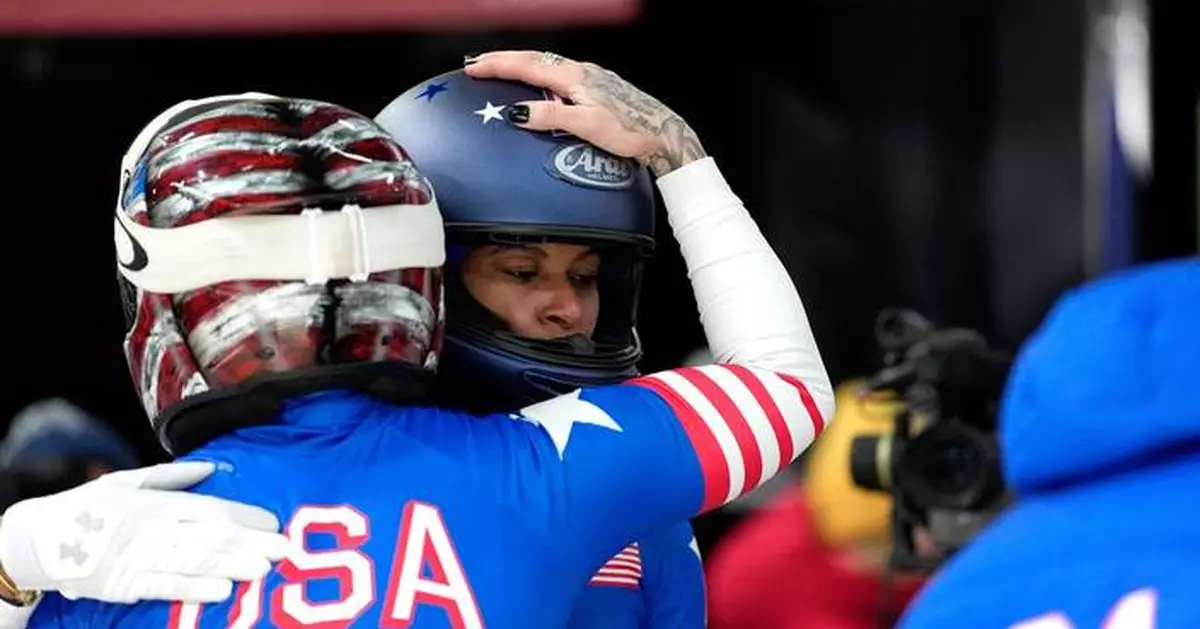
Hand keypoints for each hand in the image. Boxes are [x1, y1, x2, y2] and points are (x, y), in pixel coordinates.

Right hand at [0, 462, 288, 602]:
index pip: (210, 508)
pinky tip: (221, 590)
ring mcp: (140, 558)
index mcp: (157, 502)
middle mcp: (154, 528)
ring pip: (194, 562)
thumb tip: (211, 467)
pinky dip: (193, 589)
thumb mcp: (129, 481)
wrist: (40, 538)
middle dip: (249, 543)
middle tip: (284, 549)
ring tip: (263, 569)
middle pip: (210, 536)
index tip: (273, 522)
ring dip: (232, 565)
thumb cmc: (90, 507)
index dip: (244, 516)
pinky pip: (165, 587)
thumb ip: (174, 476)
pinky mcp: (126, 585)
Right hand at [464, 50, 705, 176]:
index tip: (473, 67)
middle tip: (477, 63)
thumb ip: (552, 117)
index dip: (497, 66)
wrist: (663, 132)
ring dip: (520, 64)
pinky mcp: (597, 86)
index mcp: (574, 77)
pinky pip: (558, 72)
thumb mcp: (587, 126)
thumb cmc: (630, 130)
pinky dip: (538, 72)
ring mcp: (590, 76)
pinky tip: (537, 82)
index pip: (527, 66)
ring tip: (499, 69)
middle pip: (534, 59)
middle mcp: (581, 71)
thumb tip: (518, 112)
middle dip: (503, 60)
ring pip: (546, 63)